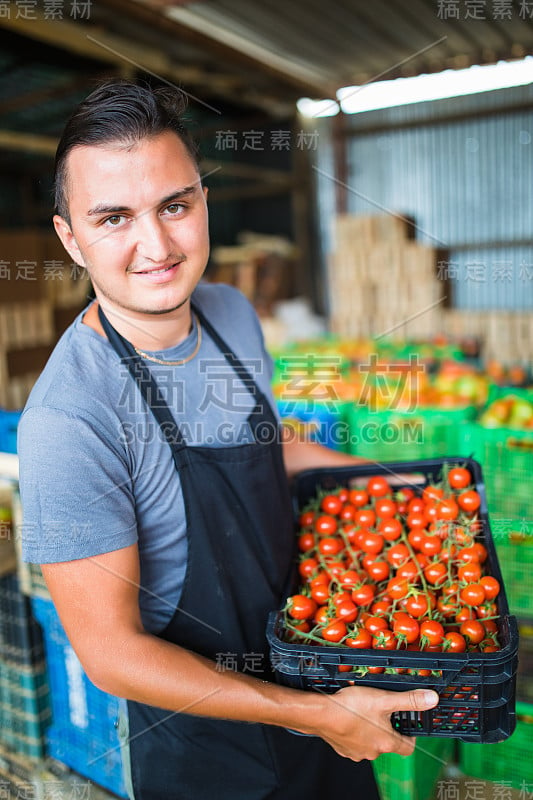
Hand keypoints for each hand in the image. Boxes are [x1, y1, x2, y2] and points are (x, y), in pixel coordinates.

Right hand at [310, 686, 438, 761]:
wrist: (321, 714)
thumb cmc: (352, 707)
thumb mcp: (384, 699)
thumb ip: (409, 700)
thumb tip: (432, 699)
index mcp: (387, 742)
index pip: (408, 747)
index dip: (411, 735)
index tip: (408, 722)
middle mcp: (374, 752)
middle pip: (388, 743)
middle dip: (387, 727)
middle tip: (383, 710)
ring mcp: (357, 752)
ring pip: (371, 742)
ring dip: (371, 729)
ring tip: (365, 711)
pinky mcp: (343, 749)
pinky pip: (355, 742)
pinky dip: (356, 732)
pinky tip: (350, 718)